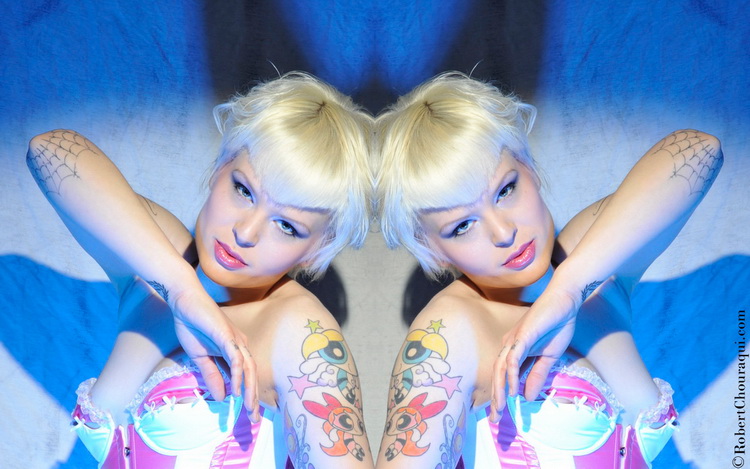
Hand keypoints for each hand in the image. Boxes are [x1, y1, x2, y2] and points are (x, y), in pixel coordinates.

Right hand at [171, 288, 259, 420]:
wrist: (185, 303)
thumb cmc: (193, 326)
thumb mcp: (200, 358)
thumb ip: (212, 375)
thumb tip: (221, 397)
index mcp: (234, 351)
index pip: (245, 377)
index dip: (248, 396)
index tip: (249, 415)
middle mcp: (240, 346)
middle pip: (251, 374)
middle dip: (254, 397)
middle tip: (254, 418)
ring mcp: (235, 340)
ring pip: (248, 367)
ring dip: (249, 388)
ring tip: (249, 407)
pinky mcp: (227, 335)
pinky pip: (236, 356)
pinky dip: (237, 372)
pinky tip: (236, 386)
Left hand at [490, 288, 577, 420]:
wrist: (564, 303)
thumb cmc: (556, 326)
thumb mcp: (548, 357)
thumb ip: (537, 375)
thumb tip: (528, 397)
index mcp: (514, 351)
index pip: (503, 377)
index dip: (500, 396)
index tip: (499, 415)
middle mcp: (509, 346)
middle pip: (497, 375)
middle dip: (495, 397)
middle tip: (495, 418)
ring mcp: (514, 340)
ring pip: (501, 368)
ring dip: (499, 388)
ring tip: (500, 407)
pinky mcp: (522, 335)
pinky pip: (513, 357)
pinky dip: (511, 372)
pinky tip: (513, 387)